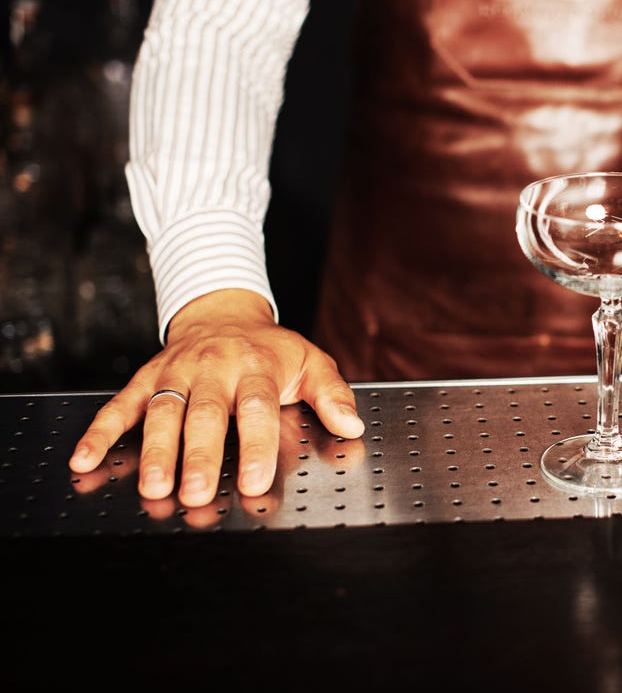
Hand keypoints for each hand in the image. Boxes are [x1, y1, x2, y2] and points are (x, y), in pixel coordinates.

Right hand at [68, 289, 364, 507]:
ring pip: (163, 412)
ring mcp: (176, 373)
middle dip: (200, 456)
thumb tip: (352, 425)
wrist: (224, 313)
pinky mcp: (146, 378)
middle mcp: (213, 368)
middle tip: (197, 493)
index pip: (256, 407)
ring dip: (156, 452)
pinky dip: (100, 431)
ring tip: (154, 488)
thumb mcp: (311, 361)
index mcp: (256, 366)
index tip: (257, 481)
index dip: (255, 444)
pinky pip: (119, 404)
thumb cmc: (271, 349)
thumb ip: (332, 393)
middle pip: (205, 414)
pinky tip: (85, 460)